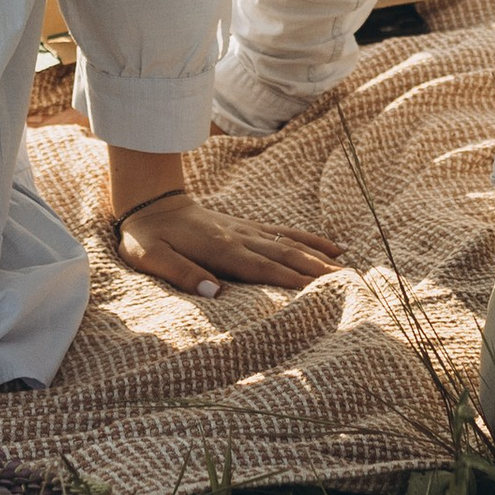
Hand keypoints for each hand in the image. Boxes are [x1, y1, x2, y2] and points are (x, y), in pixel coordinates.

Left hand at [113, 187, 342, 298]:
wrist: (150, 203)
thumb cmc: (147, 237)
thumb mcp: (151, 258)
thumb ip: (180, 273)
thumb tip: (213, 292)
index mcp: (220, 250)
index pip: (262, 267)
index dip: (290, 279)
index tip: (318, 289)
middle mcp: (240, 238)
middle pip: (284, 255)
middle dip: (316, 269)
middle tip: (347, 283)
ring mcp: (247, 231)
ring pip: (290, 244)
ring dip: (319, 256)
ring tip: (347, 268)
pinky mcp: (247, 228)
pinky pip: (284, 233)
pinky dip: (308, 240)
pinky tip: (329, 247)